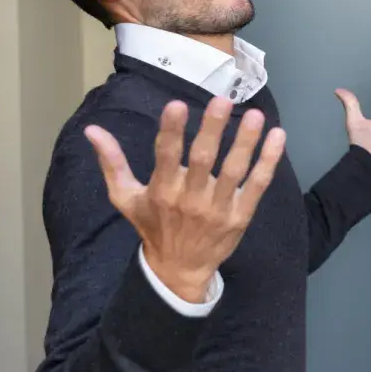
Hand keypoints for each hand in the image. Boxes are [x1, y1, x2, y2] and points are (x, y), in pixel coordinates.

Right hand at [84, 97, 286, 302]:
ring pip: (234, 172)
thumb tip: (92, 130)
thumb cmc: (152, 226)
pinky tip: (278, 137)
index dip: (172, 131)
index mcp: (162, 191)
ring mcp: (218, 209)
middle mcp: (190, 199)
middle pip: (203, 160)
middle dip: (212, 130)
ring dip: (245, 143)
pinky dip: (268, 162)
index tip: (177, 105)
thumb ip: (112, 162)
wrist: (179, 270)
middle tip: (222, 101)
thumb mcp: (126, 198)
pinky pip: (257, 186)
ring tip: (256, 117)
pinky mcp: (241, 216)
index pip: (166, 156)